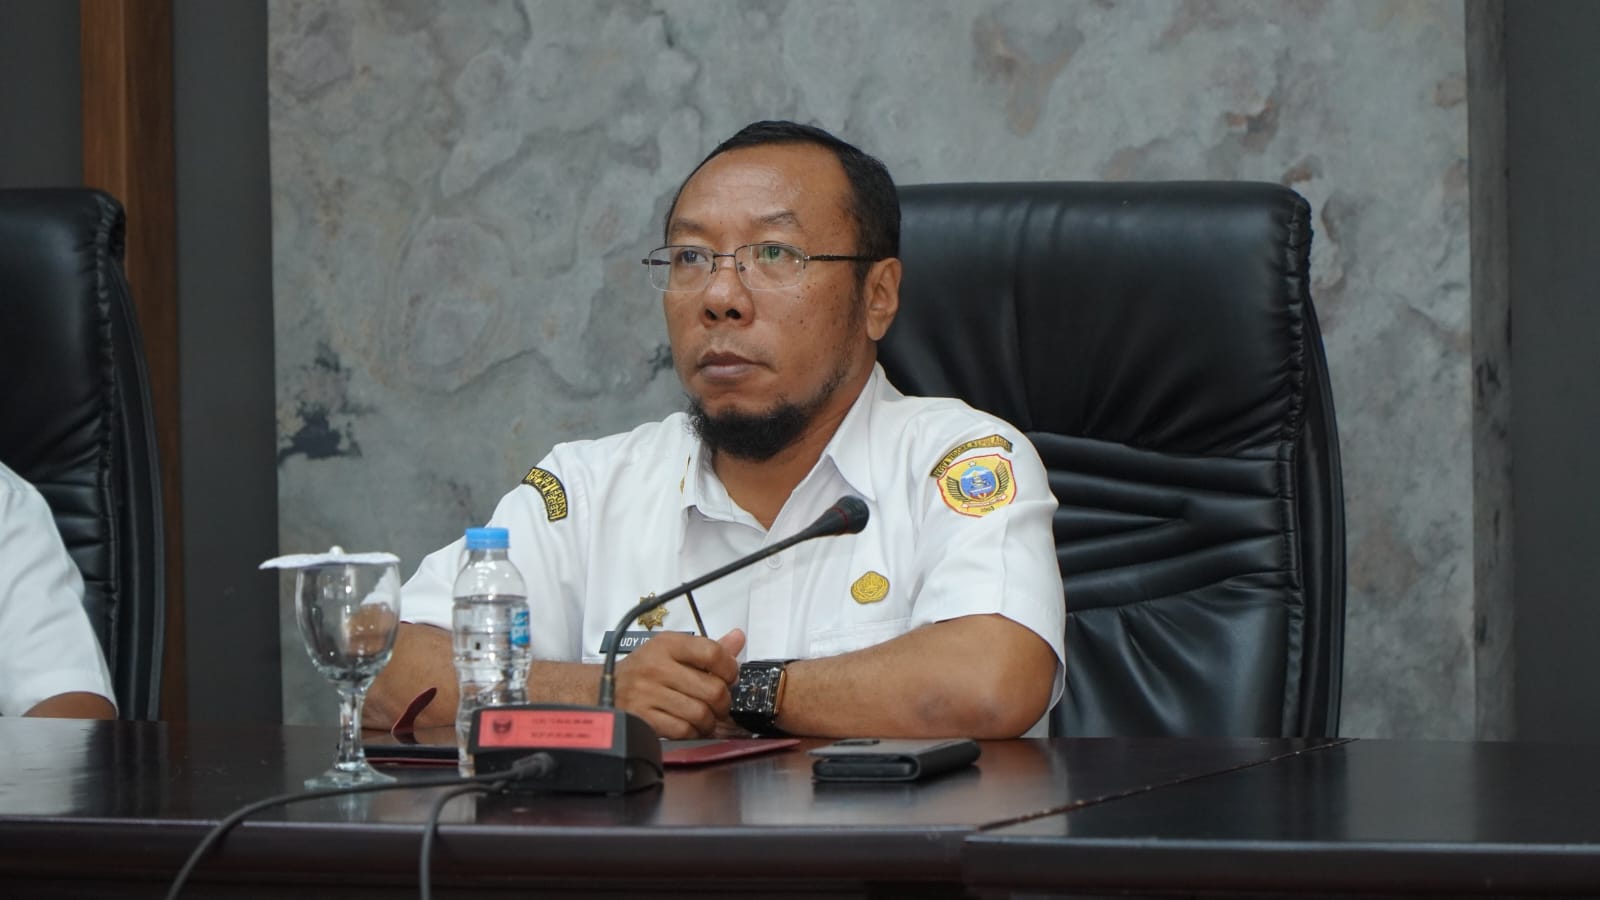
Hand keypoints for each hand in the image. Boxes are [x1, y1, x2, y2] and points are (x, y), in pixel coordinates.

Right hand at [614, 628, 744, 738]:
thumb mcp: (672, 649)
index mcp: (667, 644)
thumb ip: (707, 648)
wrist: (606, 687)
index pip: (712, 653)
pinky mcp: (643, 717)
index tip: (730, 676)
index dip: (730, 668)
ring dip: (710, 721)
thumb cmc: (643, 668)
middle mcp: (657, 667)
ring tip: (707, 716)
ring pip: (700, 713)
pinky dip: (694, 732)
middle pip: (712, 689)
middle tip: (721, 703)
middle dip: (724, 701)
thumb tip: (738, 639)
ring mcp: (648, 693)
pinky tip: (691, 726)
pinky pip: (683, 730)